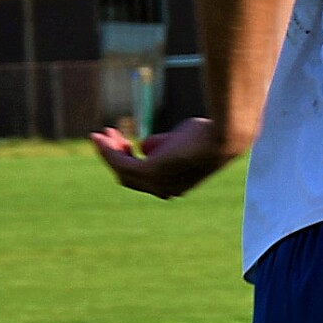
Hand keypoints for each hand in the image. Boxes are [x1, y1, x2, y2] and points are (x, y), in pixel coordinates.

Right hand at [90, 118, 234, 200]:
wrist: (224, 134)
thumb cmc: (209, 133)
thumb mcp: (180, 140)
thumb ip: (162, 145)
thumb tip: (143, 145)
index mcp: (174, 186)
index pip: (143, 178)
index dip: (129, 160)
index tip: (121, 143)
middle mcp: (164, 189)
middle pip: (128, 176)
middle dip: (114, 156)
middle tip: (106, 136)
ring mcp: (157, 182)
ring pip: (122, 170)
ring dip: (107, 153)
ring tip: (98, 135)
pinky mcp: (151, 171)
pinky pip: (121, 162)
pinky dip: (108, 151)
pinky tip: (101, 137)